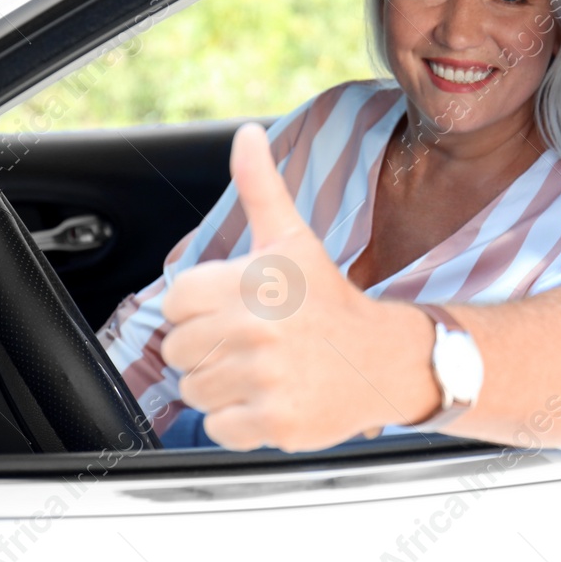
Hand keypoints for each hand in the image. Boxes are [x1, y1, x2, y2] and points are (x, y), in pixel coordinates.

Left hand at [159, 123, 438, 450]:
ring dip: (220, 385)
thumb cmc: (329, 298)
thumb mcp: (292, 237)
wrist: (385, 359)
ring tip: (260, 369)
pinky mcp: (274, 422)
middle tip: (251, 341)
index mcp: (253, 281)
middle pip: (178, 351)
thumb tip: (246, 134)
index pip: (176, 304)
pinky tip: (269, 397)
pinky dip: (237, 420)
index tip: (235, 308)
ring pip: (194, 390)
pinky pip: (218, 427)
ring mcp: (266, 379)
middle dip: (208, 348)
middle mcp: (257, 330)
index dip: (200, 307)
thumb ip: (259, 186)